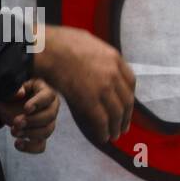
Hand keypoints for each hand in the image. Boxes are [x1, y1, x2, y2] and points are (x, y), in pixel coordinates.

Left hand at [0, 78, 59, 153]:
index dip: (39, 103)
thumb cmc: (9, 94)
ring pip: (47, 130)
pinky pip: (41, 145)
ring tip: (14, 131)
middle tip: (16, 122)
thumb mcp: (9, 88)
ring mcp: (47, 122)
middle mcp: (50, 106)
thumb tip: (20, 94)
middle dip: (33, 121)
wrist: (4, 106)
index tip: (26, 108)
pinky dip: (30, 147)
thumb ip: (13, 89)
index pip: (48, 96)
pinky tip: (17, 144)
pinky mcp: (40, 136)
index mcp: (44, 90)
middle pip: (50, 115)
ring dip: (31, 133)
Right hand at [32, 25, 134, 143]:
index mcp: (115, 58)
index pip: (130, 82)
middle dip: (126, 116)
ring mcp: (103, 86)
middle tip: (124, 127)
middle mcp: (113, 73)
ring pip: (117, 112)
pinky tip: (103, 137)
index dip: (129, 97)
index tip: (127, 106)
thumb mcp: (89, 43)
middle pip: (126, 100)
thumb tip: (97, 61)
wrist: (48, 48)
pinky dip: (104, 131)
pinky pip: (101, 119)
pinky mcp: (89, 99)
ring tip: (115, 135)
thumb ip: (98, 56)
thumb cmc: (61, 42)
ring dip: (117, 127)